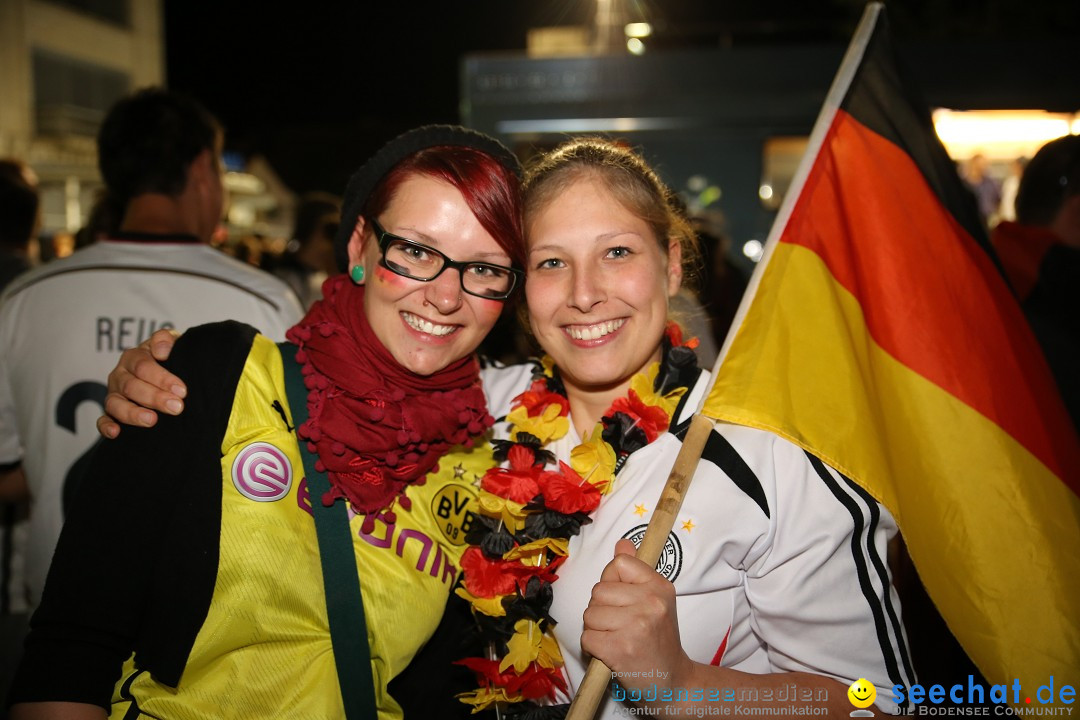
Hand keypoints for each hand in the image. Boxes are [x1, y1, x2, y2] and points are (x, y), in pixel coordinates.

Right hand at [96, 329, 185, 438]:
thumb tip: (162, 351)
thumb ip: (166, 339)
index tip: (181, 391)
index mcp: (134, 357)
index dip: (162, 378)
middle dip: (155, 397)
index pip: (143, 366)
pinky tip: (116, 433)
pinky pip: (103, 419)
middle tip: (176, 407)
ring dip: (133, 413)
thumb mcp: (170, 343)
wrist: (166, 370)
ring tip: (152, 420)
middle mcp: (120, 375)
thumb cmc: (169, 357)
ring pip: (116, 404)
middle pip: (132, 386)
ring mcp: (114, 394)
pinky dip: (106, 426)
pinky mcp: (111, 412)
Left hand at [580, 539, 693, 692]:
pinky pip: (587, 637)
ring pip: (590, 614)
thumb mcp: (656, 601)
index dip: (613, 582)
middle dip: (601, 609)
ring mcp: (636, 625)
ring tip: (617, 638)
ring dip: (596, 629)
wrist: (672, 682)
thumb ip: (635, 572)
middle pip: (598, 590)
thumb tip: (621, 544)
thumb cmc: (659, 640)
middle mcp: (651, 602)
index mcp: (660, 586)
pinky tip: (611, 652)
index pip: (619, 564)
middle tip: (621, 626)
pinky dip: (593, 647)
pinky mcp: (620, 648)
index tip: (624, 600)